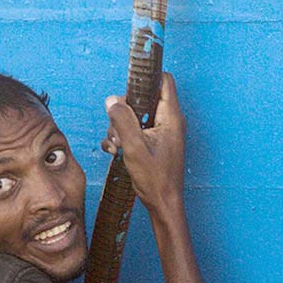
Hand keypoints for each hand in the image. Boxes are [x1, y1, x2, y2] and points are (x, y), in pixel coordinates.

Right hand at [101, 71, 187, 219]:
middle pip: (142, 99)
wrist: (163, 204)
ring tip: (117, 146)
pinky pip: (134, 130)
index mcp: (170, 117)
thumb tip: (112, 100)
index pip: (163, 81)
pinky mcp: (153, 143)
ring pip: (134, 116)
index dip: (145, 79)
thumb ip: (122, 120)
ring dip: (119, 128)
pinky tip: (117, 151)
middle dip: (123, 111)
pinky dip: (123, 138)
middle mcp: (168, 121)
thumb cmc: (156, 179)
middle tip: (117, 129)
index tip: (127, 88)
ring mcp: (161, 132)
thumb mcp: (134, 147)